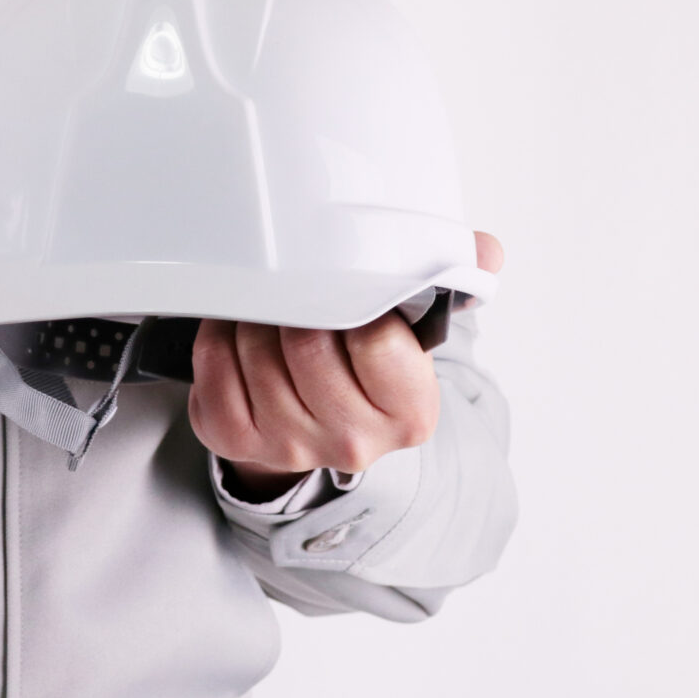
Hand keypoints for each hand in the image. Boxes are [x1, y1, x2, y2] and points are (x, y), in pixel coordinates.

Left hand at [190, 232, 504, 500]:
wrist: (326, 427)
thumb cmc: (369, 369)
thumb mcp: (419, 330)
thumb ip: (453, 283)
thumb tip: (483, 252)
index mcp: (410, 412)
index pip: (375, 340)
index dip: (355, 301)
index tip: (349, 285)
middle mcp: (353, 440)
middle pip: (307, 344)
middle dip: (298, 303)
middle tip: (299, 284)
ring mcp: (291, 446)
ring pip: (257, 351)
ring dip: (256, 316)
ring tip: (271, 306)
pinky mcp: (236, 440)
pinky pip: (215, 367)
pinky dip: (221, 336)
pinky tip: (240, 331)